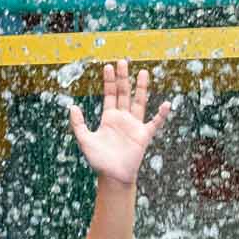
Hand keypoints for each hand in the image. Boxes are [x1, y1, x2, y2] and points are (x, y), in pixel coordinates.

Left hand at [68, 60, 173, 185]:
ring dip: (141, 88)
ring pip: (139, 102)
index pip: (110, 95)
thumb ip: (78, 124)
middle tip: (122, 61)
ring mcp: (134, 125)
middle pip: (124, 93)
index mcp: (109, 118)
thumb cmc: (98, 160)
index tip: (108, 66)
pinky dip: (161, 114)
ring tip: (143, 72)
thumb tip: (72, 106)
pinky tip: (166, 104)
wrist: (112, 176)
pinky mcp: (144, 135)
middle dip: (123, 78)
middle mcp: (122, 118)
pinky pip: (154, 123)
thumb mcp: (84, 140)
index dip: (109, 81)